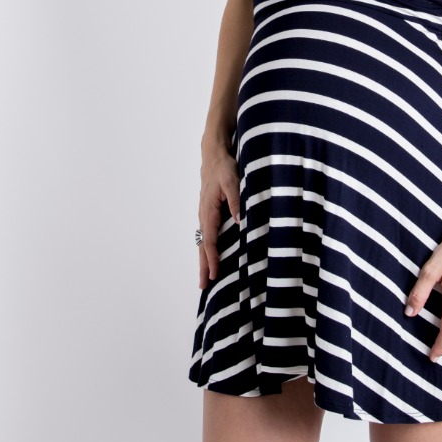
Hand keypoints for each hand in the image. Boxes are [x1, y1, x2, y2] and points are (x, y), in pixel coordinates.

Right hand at [197, 145, 240, 288]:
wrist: (214, 155)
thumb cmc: (223, 167)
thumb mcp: (232, 181)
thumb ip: (235, 200)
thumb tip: (239, 221)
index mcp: (208, 210)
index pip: (210, 240)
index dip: (212, 258)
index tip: (214, 274)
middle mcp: (203, 215)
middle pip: (202, 245)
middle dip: (204, 266)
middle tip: (204, 286)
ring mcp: (204, 214)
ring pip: (202, 241)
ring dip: (204, 259)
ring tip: (205, 277)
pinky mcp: (207, 212)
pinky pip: (206, 234)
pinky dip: (206, 248)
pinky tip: (210, 255)